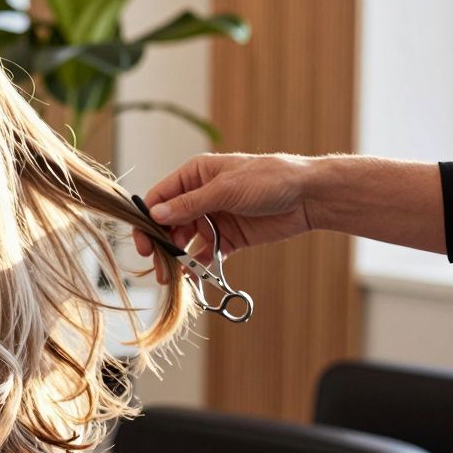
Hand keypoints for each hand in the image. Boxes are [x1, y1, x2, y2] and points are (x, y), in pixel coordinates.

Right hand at [132, 153, 316, 271]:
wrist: (309, 196)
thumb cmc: (269, 179)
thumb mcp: (225, 189)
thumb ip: (189, 204)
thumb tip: (155, 215)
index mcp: (194, 176)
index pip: (160, 198)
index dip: (148, 219)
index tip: (143, 241)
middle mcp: (199, 197)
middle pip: (168, 223)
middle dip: (160, 244)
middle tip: (156, 266)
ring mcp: (213, 219)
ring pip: (184, 241)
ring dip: (175, 258)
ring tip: (170, 277)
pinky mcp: (228, 238)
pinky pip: (205, 253)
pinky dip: (196, 265)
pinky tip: (189, 276)